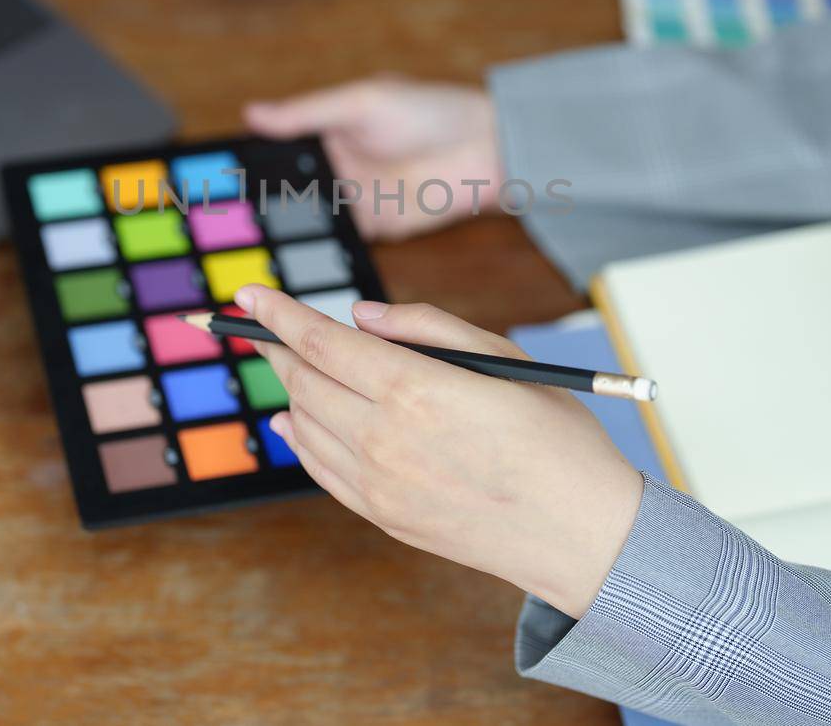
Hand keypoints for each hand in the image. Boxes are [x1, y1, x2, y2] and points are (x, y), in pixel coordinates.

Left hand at [241, 285, 642, 618]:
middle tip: (265, 326)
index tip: (249, 296)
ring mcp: (379, 485)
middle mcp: (386, 439)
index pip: (322, 343)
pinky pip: (319, 469)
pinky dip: (298, 437)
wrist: (581, 534)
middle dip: (278, 347)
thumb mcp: (501, 357)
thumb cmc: (554, 435)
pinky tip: (292, 420)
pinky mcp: (383, 516)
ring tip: (288, 364)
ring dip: (289, 389)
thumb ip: (425, 326)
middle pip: (304, 382)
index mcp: (417, 390)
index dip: (279, 314)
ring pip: (303, 425)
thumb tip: (359, 317)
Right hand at [244, 76, 501, 239]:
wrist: (488, 148)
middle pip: (290, 189)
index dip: (252, 164)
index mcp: (330, 130)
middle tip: (224, 222)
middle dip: (262, 204)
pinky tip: (295, 253)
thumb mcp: (362, 102)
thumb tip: (252, 113)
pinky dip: (322, 247)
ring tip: (251, 241)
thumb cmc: (430, 110)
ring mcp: (357, 199)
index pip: (281, 150)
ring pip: (311, 218)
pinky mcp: (379, 228)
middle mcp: (339, 167)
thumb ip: (307, 113)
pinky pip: (342, 240)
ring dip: (288, 229)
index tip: (215, 179)